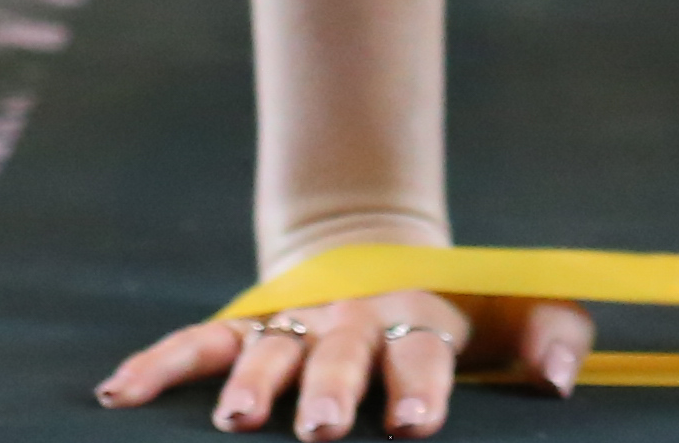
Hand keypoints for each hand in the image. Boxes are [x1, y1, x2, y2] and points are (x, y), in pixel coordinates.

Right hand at [101, 289, 585, 435]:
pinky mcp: (246, 329)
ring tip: (236, 422)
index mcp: (415, 327)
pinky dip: (157, 363)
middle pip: (339, 359)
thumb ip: (553, 336)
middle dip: (329, 394)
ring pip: (266, 353)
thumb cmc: (457, 310)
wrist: (381, 253)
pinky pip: (195, 343)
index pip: (421, 360)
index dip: (420, 390)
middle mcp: (348, 327)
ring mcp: (293, 327)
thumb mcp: (514, 313)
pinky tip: (119, 393)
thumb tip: (560, 380)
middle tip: (322, 431)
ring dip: (250, 385)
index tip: (417, 427)